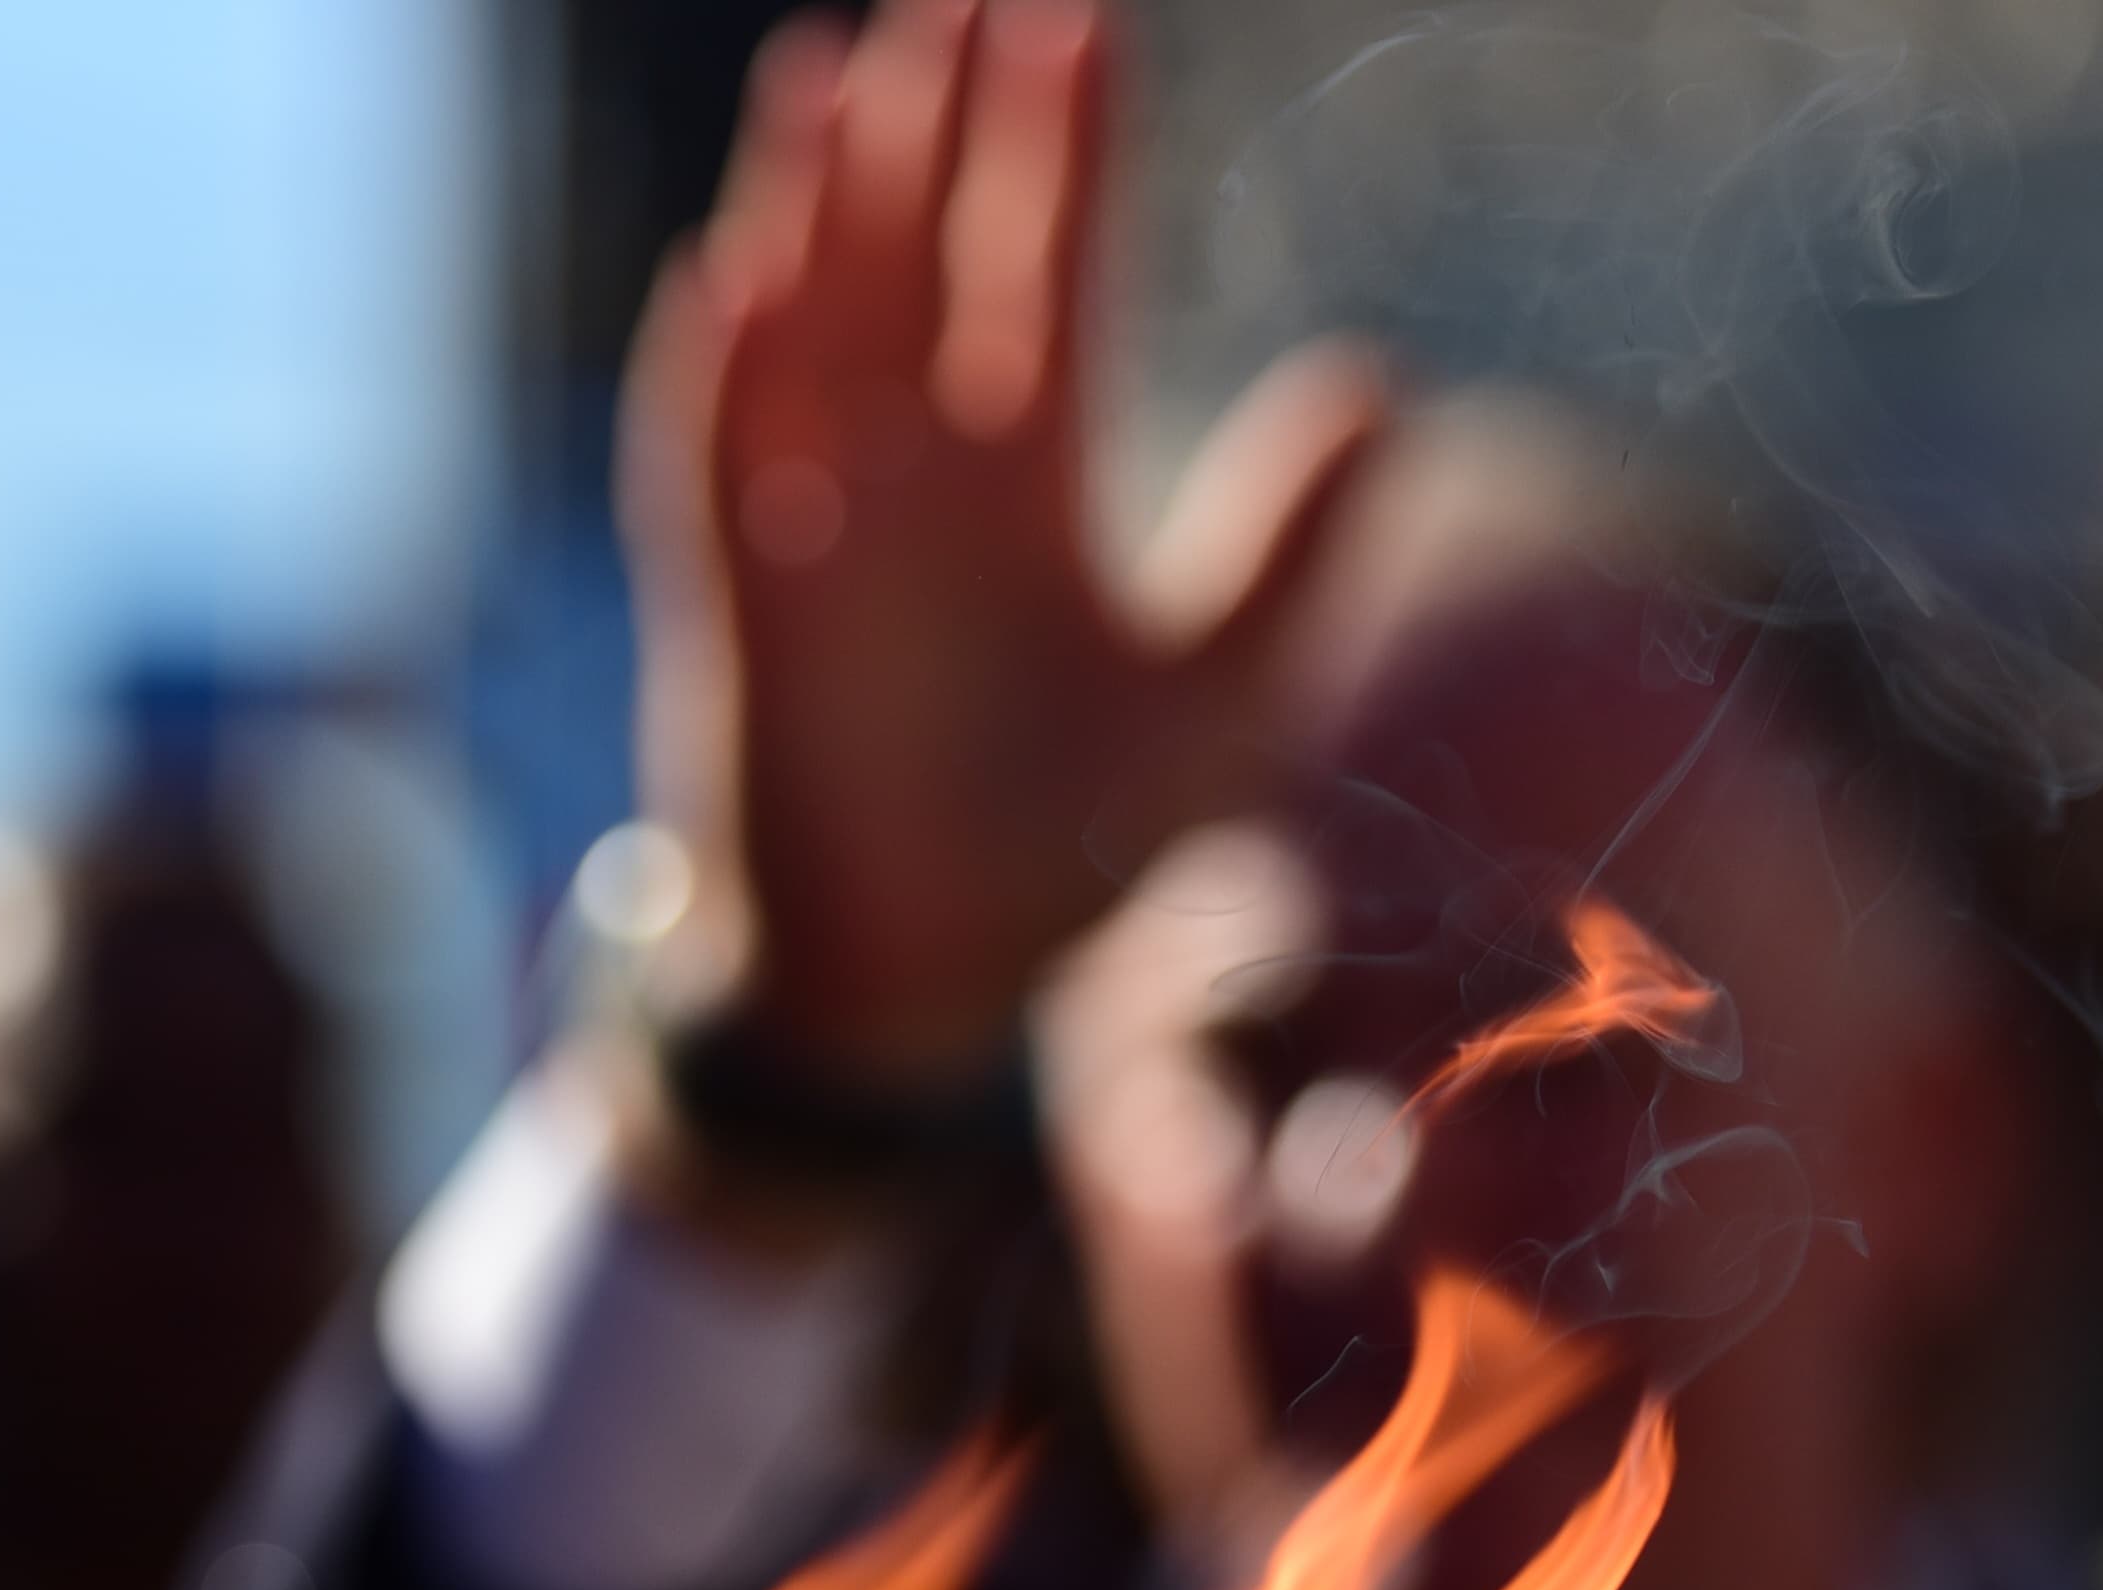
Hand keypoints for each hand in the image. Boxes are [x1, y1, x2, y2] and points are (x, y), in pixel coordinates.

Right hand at [623, 0, 1386, 1087]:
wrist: (928, 980)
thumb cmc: (1064, 842)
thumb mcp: (1221, 692)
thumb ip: (1293, 547)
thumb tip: (1384, 381)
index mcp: (1024, 476)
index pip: (1044, 271)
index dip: (1058, 151)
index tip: (1078, 20)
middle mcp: (910, 474)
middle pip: (918, 258)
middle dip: (934, 128)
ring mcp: (815, 531)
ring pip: (808, 327)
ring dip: (815, 209)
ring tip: (839, 74)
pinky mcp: (742, 613)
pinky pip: (718, 476)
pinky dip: (721, 384)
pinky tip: (738, 281)